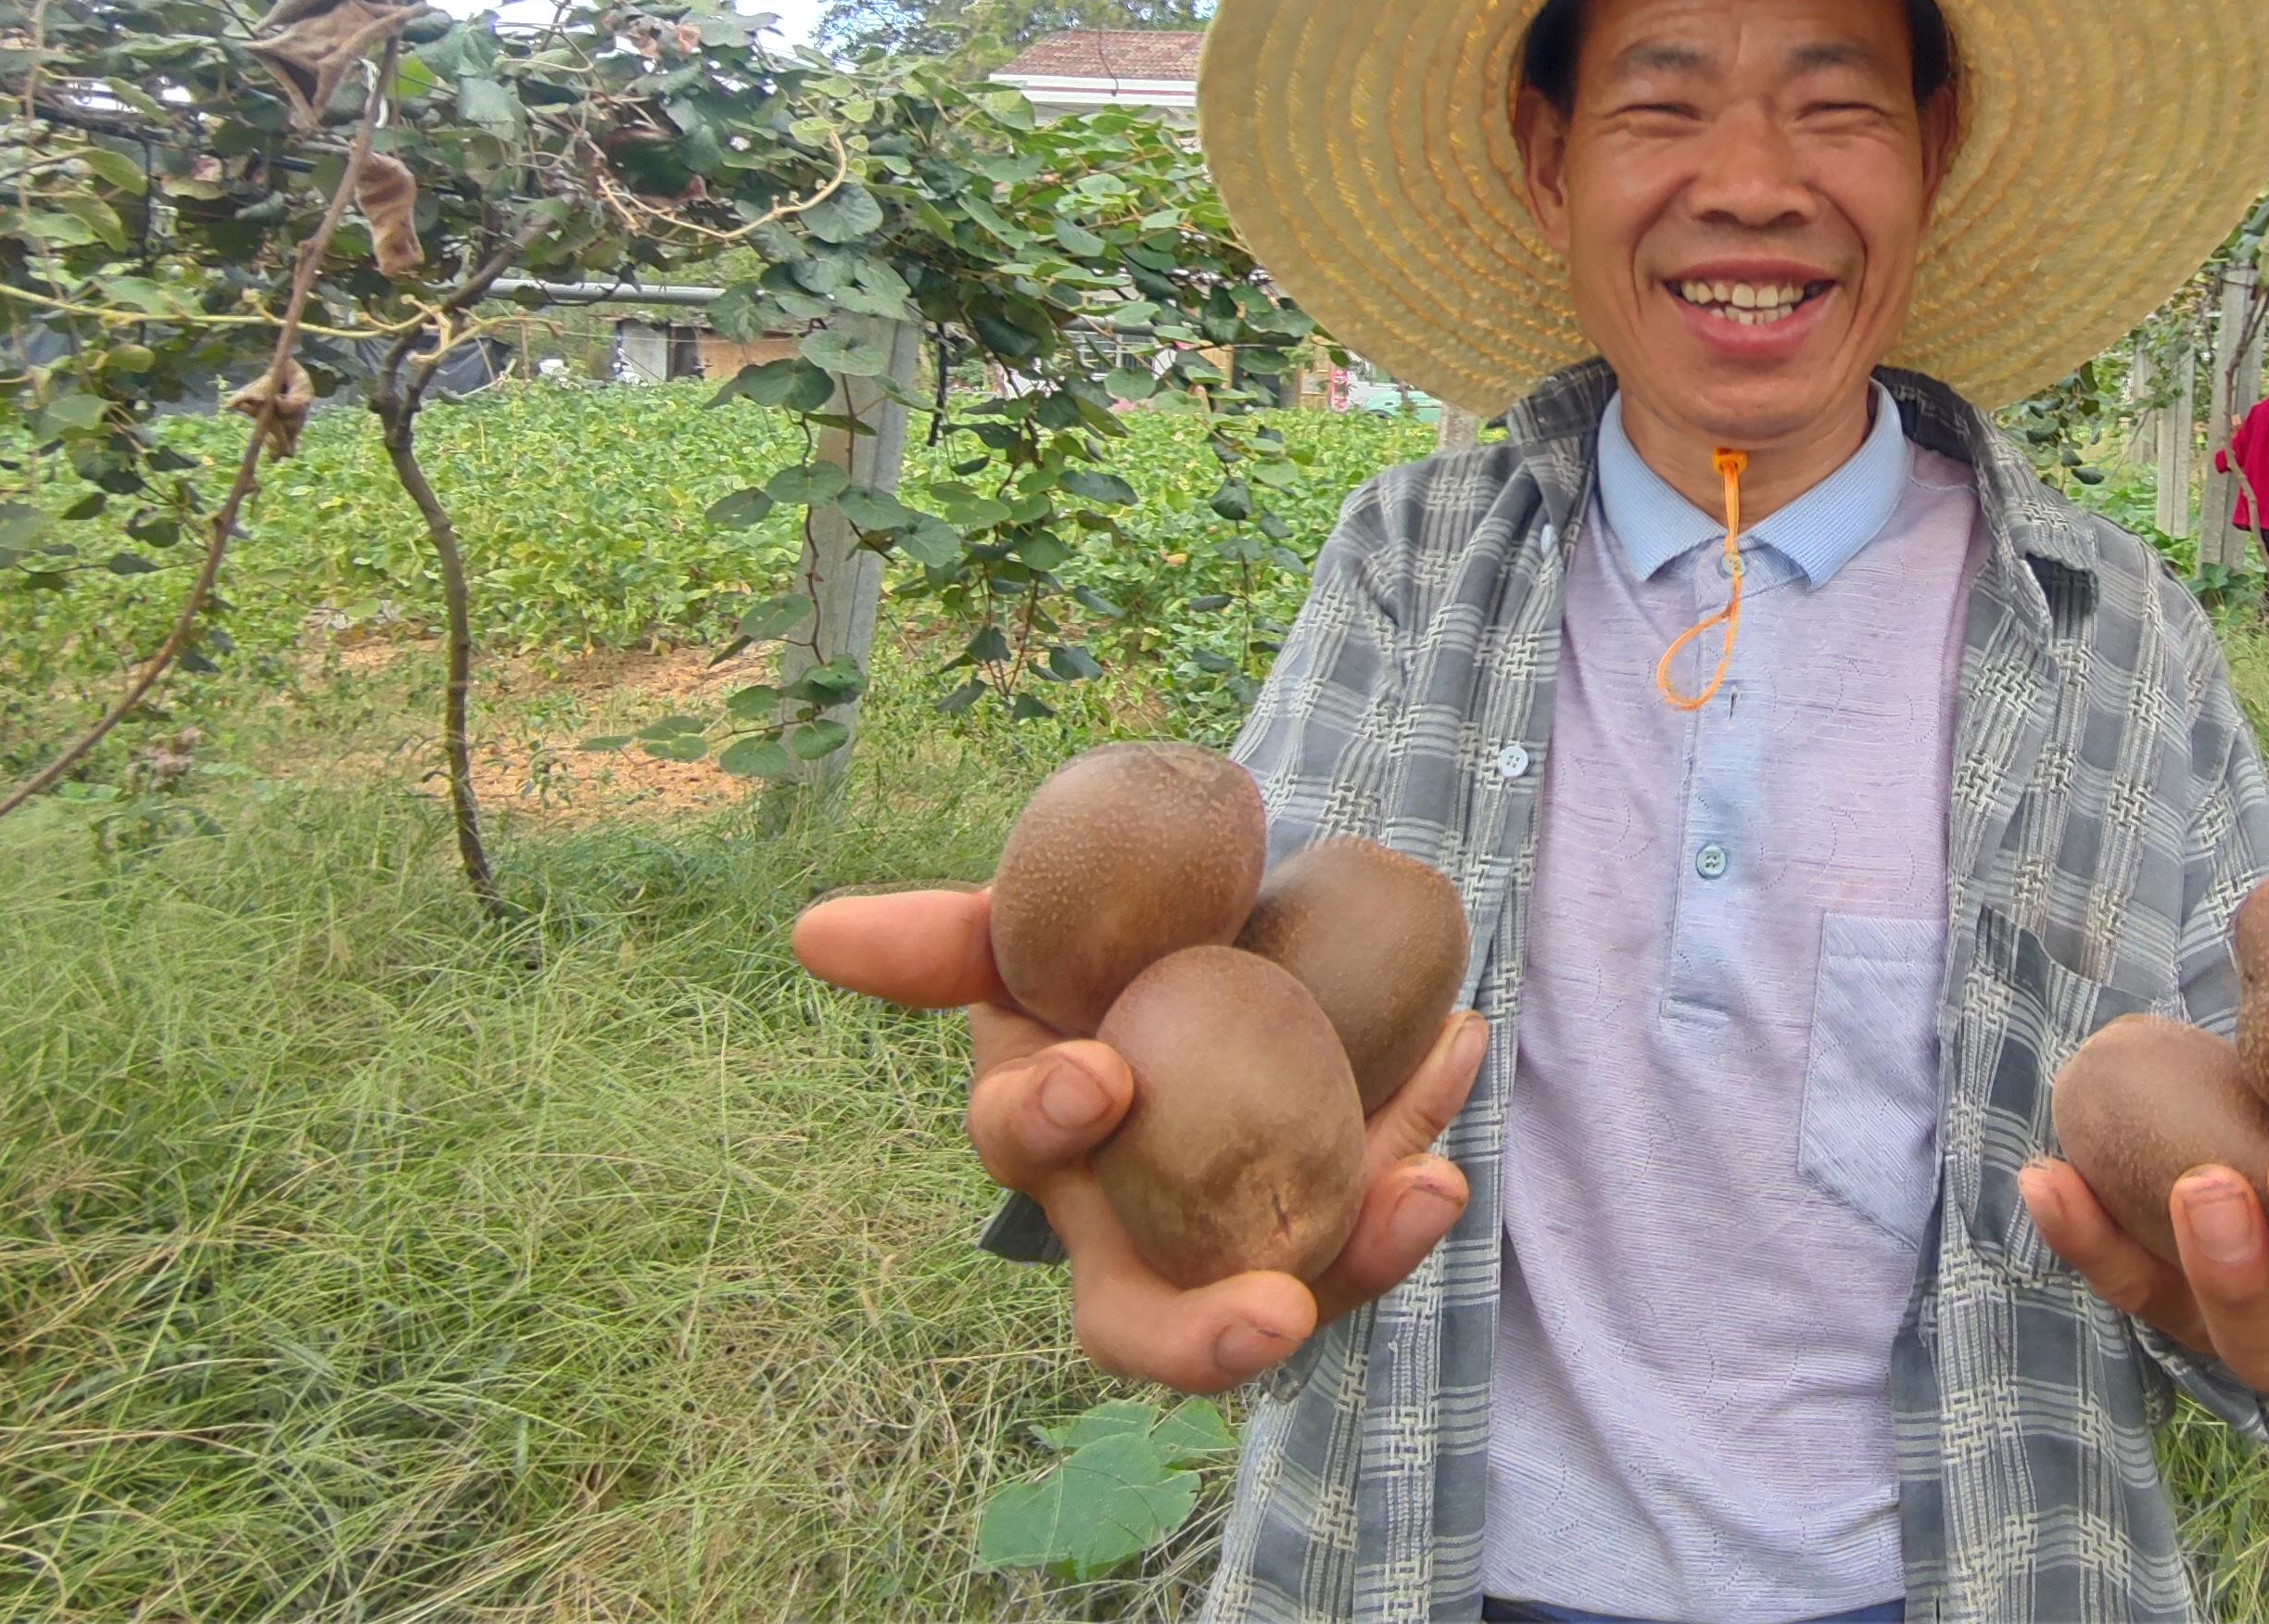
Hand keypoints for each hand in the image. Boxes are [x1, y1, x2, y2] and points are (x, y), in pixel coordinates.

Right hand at [794, 886, 1486, 1395]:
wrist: (1215, 928)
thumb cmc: (1093, 947)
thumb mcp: (1027, 930)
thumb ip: (941, 938)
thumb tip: (809, 931)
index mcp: (1043, 1133)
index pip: (1021, 1153)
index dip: (1049, 1122)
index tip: (1102, 1076)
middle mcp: (1127, 1214)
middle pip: (1138, 1322)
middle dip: (1201, 1340)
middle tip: (1273, 1319)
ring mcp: (1232, 1230)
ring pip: (1285, 1290)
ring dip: (1362, 1257)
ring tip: (1428, 1189)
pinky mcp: (1331, 1213)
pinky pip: (1377, 1208)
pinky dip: (1422, 1151)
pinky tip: (1459, 1062)